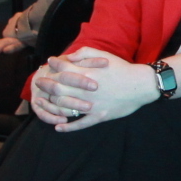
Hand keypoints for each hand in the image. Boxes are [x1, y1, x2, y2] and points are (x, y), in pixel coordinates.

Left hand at [30, 49, 158, 129]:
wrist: (141, 85)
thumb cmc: (123, 68)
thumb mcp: (104, 54)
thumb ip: (85, 53)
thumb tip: (68, 56)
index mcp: (86, 74)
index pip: (62, 69)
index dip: (52, 66)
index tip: (47, 64)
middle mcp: (85, 90)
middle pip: (57, 88)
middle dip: (45, 84)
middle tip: (39, 82)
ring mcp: (91, 105)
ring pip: (64, 107)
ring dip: (51, 106)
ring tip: (44, 103)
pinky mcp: (99, 116)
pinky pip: (80, 124)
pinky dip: (68, 127)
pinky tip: (58, 127)